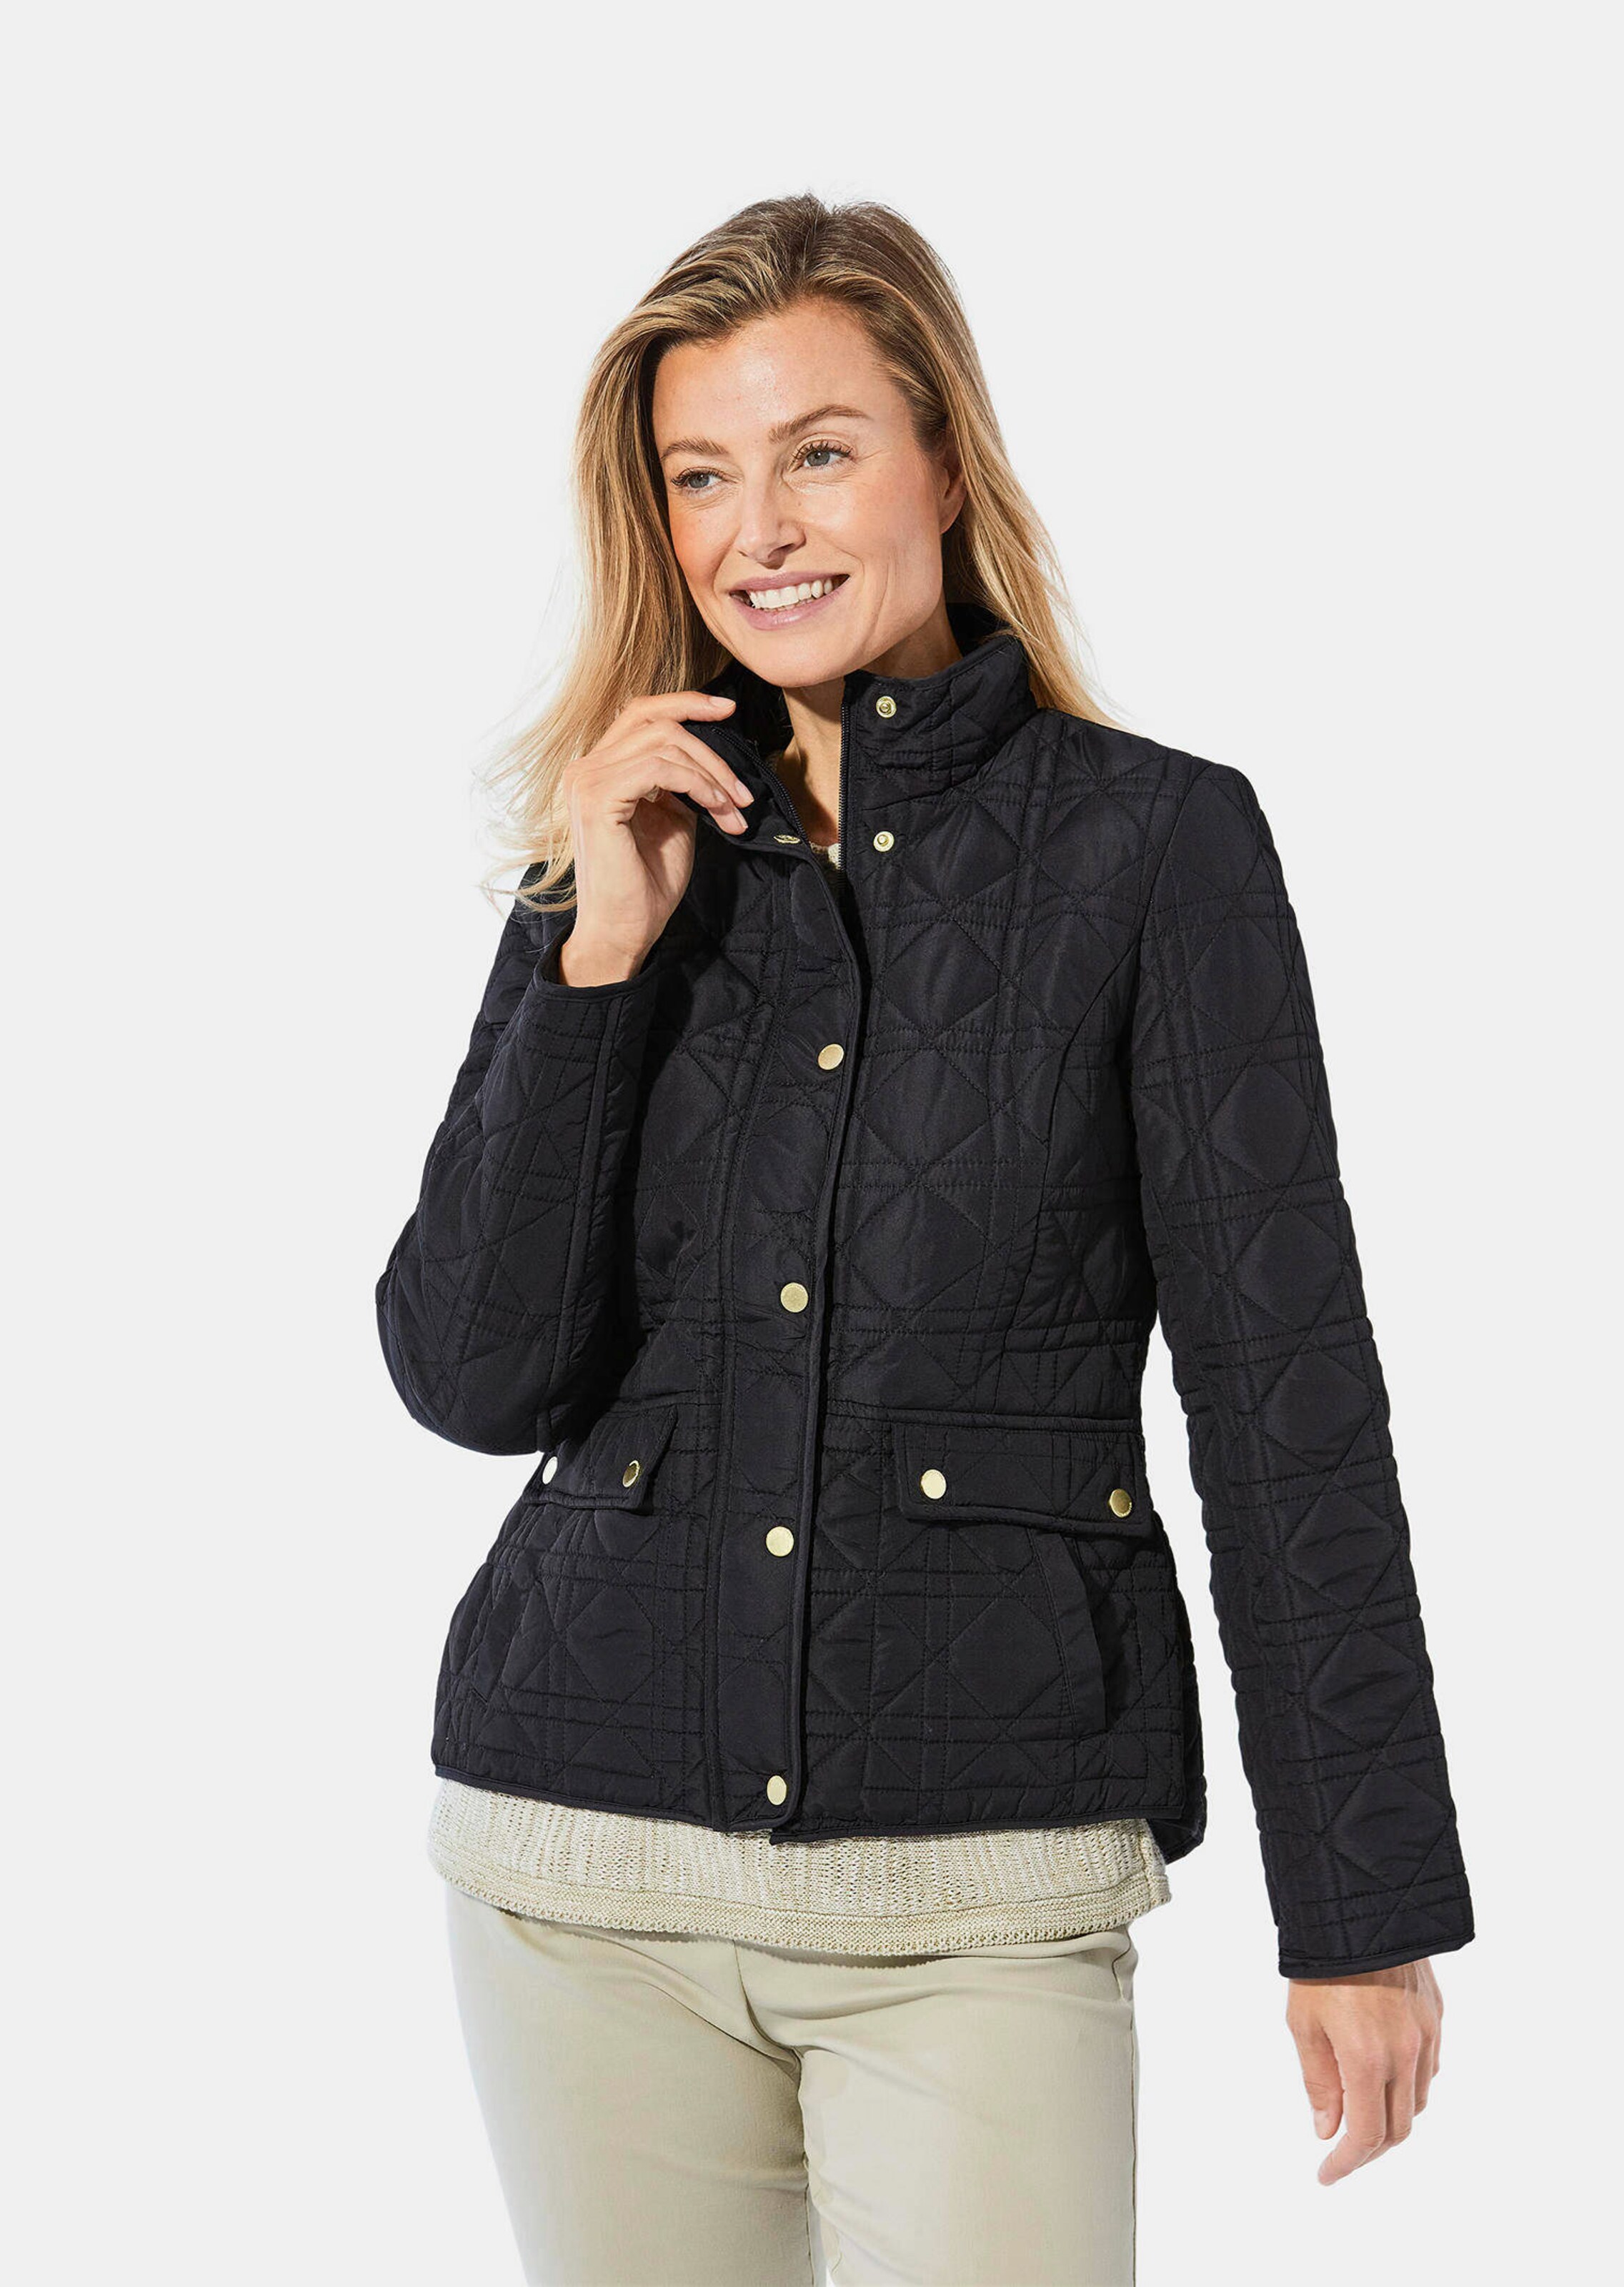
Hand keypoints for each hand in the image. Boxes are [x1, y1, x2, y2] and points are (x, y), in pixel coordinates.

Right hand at [558, 691, 752, 982]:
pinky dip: (697, 784)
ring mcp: (587, 780)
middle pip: (656, 721)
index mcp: (601, 768)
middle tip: (743, 791)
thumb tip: (711, 754)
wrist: (625, 930)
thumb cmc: (647, 884)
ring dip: (711, 774)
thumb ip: (681, 781)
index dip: (686, 703)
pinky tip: (716, 808)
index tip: (728, 709)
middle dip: (711, 751)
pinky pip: (658, 768)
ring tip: (733, 810)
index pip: (642, 713)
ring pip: (663, 742)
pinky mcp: (597, 799)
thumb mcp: (673, 818)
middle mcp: (586, 767)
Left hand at [1286, 1957, 1442, 2183]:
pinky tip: (1385, 2079)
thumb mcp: (1303, 2023)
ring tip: (1360, 2114)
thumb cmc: (1323, 1962)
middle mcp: (1406, 2054)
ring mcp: (1427, 2036)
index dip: (1346, 2163)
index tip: (1327, 2173)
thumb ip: (1318, 2081)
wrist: (1361, 1906)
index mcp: (1368, 2059)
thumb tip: (1327, 2129)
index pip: (1365, 2135)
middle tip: (1342, 2152)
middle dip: (1369, 2149)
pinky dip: (1409, 2087)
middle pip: (1397, 2129)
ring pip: (1418, 2101)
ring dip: (1391, 2119)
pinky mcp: (1436, 2017)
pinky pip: (1429, 2069)